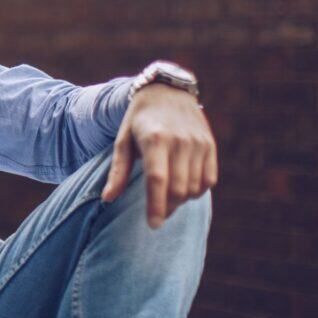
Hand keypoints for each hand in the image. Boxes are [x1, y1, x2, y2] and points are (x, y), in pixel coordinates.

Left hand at [101, 83, 217, 228]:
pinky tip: (183, 188)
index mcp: (154, 139)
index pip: (158, 180)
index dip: (156, 206)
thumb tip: (108, 199)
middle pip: (178, 189)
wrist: (166, 92)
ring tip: (167, 199)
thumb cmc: (139, 120)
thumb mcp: (122, 141)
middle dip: (167, 208)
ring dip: (181, 201)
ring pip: (194, 188)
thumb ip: (118, 171)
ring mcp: (198, 143)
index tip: (153, 225)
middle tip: (157, 214)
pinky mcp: (210, 145)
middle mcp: (180, 141)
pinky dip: (196, 191)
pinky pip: (208, 180)